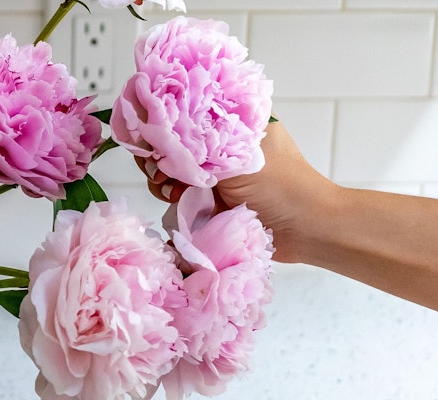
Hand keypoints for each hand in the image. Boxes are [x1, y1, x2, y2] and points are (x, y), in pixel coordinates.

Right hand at [137, 121, 337, 262]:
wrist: (308, 230)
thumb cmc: (284, 186)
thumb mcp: (238, 156)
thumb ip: (196, 147)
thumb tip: (154, 137)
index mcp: (231, 121)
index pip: (182, 112)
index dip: (160, 124)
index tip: (152, 139)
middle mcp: (219, 144)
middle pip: (170, 142)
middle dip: (159, 156)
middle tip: (162, 171)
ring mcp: (214, 173)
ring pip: (170, 171)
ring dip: (165, 181)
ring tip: (176, 191)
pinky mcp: (210, 200)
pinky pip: (178, 196)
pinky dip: (173, 199)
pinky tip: (180, 203)